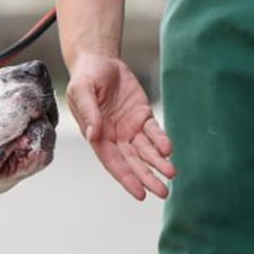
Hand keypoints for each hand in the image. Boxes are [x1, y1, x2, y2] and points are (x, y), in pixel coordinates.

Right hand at [66, 53, 175, 199]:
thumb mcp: (82, 91)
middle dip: (147, 177)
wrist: (99, 60)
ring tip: (172, 174)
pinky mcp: (142, 116)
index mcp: (97, 136)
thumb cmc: (85, 77)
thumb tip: (93, 134)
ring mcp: (129, 128)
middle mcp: (114, 137)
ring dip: (158, 163)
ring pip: (146, 151)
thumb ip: (88, 112)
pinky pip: (154, 132)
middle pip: (133, 162)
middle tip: (163, 192)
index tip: (139, 193)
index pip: (113, 162)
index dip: (126, 178)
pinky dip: (161, 140)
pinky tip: (169, 149)